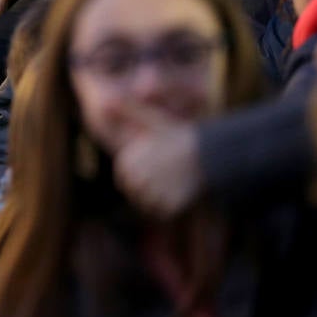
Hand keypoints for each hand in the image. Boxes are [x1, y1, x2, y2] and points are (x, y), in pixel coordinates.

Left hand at [113, 102, 203, 217]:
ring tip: (174, 182)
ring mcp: (152, 194)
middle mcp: (136, 180)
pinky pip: (163, 214)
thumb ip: (128, 112)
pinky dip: (171, 208)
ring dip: (160, 199)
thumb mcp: (151, 120)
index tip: (157, 165)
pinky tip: (181, 193)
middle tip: (168, 175)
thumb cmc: (178, 136)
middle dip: (149, 188)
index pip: (125, 180)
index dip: (142, 174)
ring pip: (148, 206)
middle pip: (135, 194)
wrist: (210, 153)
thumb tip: (105, 102)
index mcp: (126, 162)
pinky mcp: (169, 207)